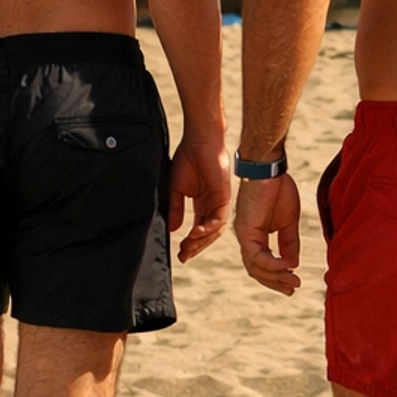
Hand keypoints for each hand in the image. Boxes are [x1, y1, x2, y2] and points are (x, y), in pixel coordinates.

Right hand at [168, 132, 230, 261]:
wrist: (198, 140)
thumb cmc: (187, 158)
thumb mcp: (176, 189)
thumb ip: (175, 209)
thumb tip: (171, 229)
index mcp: (202, 204)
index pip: (198, 229)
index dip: (190, 243)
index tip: (180, 254)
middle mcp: (213, 205)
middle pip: (207, 234)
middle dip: (196, 247)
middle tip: (184, 256)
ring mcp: (220, 202)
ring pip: (214, 230)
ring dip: (200, 241)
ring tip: (187, 247)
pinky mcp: (225, 197)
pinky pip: (219, 219)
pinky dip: (207, 228)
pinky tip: (195, 233)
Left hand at [235, 172, 301, 294]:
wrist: (270, 168)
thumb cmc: (278, 188)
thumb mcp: (288, 222)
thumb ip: (289, 243)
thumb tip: (292, 265)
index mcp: (255, 236)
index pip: (261, 265)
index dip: (277, 278)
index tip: (293, 284)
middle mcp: (246, 238)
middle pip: (256, 270)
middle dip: (275, 282)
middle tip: (293, 289)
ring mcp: (244, 234)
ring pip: (255, 267)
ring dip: (275, 277)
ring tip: (293, 281)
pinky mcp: (246, 229)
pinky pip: (256, 255)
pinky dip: (272, 264)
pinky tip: (286, 266)